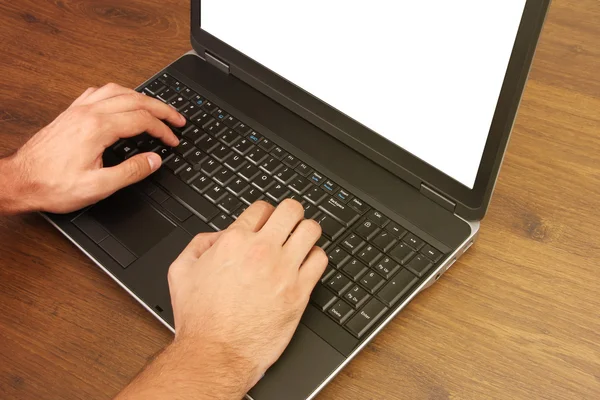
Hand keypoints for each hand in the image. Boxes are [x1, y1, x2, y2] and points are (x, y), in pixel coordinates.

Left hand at [6, 83, 182, 213]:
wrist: (19, 181)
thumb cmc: (52, 185)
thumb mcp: (98, 186)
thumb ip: (131, 172)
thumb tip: (154, 160)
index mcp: (97, 129)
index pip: (142, 120)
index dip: (163, 130)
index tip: (173, 140)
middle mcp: (88, 113)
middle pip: (135, 100)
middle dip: (161, 108)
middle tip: (177, 118)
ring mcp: (78, 110)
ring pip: (118, 91)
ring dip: (141, 97)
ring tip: (156, 108)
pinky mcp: (70, 113)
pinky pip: (98, 92)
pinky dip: (118, 94)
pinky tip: (122, 101)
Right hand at [167, 200, 327, 392]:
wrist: (216, 353)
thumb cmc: (200, 319)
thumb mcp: (181, 271)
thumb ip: (199, 244)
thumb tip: (217, 236)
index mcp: (234, 242)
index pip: (262, 208)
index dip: (265, 213)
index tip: (267, 221)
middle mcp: (261, 251)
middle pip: (292, 209)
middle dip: (291, 213)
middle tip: (290, 223)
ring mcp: (284, 270)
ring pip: (312, 230)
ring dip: (307, 232)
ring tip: (302, 241)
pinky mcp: (300, 292)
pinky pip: (320, 260)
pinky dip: (316, 257)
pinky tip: (307, 264)